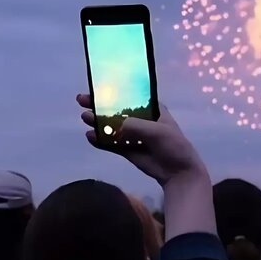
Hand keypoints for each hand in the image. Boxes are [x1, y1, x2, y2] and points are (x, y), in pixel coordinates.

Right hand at [78, 94, 206, 186]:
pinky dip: (101, 140)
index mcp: (151, 109)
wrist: (178, 173)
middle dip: (100, 105)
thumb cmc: (173, 146)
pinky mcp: (129, 150)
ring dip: (98, 122)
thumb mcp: (157, 132)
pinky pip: (112, 144)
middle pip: (117, 110)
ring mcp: (134, 135)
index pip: (130, 96)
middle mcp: (141, 120)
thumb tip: (117, 126)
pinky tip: (90, 137)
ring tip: (85, 118)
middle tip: (82, 101)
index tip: (97, 87)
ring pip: (112, 127)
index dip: (114, 91)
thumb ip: (136, 126)